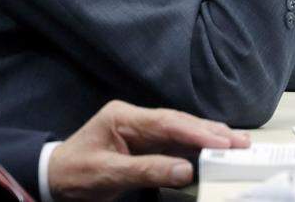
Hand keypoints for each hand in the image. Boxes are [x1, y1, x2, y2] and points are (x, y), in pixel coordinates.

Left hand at [47, 100, 249, 200]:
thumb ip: (147, 171)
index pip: (166, 122)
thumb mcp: (109, 174)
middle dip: (209, 131)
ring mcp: (139, 130)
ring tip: (235, 142)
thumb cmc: (76, 173)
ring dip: (206, 137)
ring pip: (179, 130)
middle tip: (240, 141)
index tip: (221, 141)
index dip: (196, 131)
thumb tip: (185, 170)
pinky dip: (194, 147)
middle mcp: (134, 119)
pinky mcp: (142, 144)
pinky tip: (212, 149)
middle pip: (177, 122)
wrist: (54, 177)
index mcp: (123, 117)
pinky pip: (173, 143)